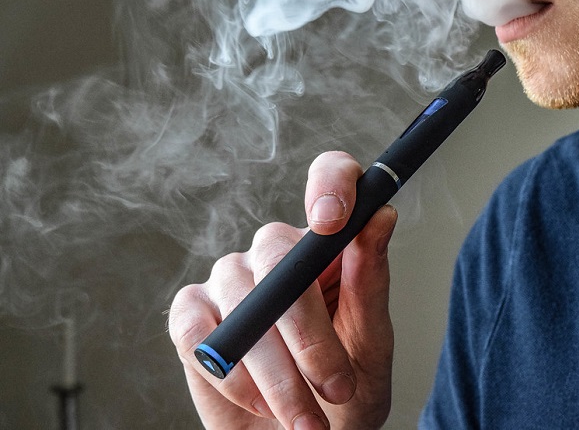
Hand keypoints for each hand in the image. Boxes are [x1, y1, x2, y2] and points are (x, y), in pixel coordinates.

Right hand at [169, 151, 396, 428]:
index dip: (329, 183)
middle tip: (336, 387)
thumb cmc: (345, 392)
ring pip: (242, 299)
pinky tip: (256, 402)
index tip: (333, 221)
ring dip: (276, 372)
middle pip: (277, 251)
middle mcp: (276, 253)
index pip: (328, 177)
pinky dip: (231, 376)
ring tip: (306, 419)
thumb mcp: (370, 342)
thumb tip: (381, 214)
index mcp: (328, 246)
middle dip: (308, 331)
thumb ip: (369, 279)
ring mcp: (231, 280)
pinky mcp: (192, 315)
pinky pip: (196, 330)